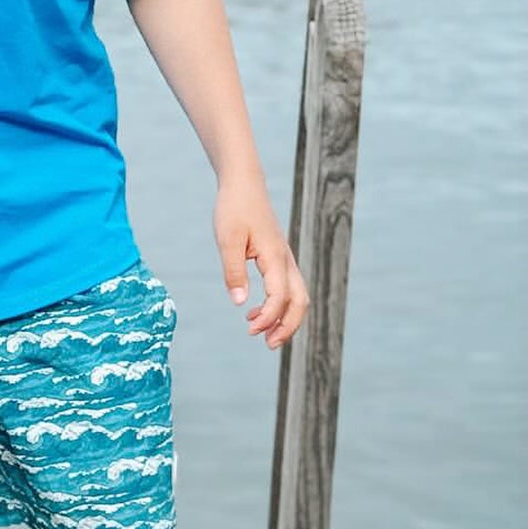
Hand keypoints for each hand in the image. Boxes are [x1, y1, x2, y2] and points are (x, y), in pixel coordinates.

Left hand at [214, 175, 308, 350]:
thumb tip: (240, 303)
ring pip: (298, 296)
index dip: (269, 317)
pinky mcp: (279, 258)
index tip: (250, 328)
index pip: (280, 296)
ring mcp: (285, 259)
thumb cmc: (234, 209)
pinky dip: (280, 306)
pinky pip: (289, 288)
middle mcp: (286, 260)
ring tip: (263, 335)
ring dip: (285, 319)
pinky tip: (257, 312)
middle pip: (300, 302)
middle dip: (287, 326)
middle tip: (267, 344)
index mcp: (275, 256)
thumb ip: (234, 271)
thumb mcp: (227, 240)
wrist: (244, 184)